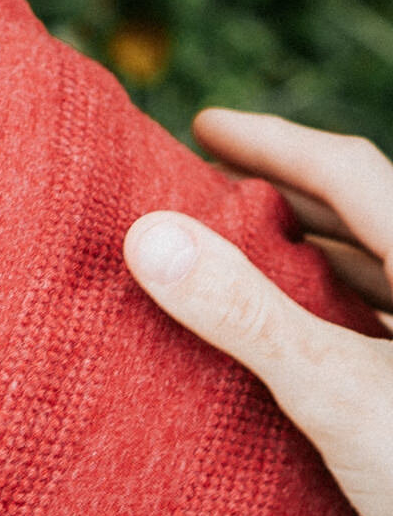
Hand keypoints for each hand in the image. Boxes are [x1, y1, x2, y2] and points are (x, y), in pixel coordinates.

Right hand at [124, 109, 392, 515]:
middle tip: (215, 188)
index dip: (272, 141)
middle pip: (370, 216)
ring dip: (316, 256)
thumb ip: (244, 314)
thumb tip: (147, 234)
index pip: (349, 171)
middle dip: (290, 195)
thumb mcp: (335, 391)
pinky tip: (306, 342)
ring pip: (384, 275)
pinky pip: (389, 328)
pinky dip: (339, 314)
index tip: (202, 124)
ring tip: (248, 256)